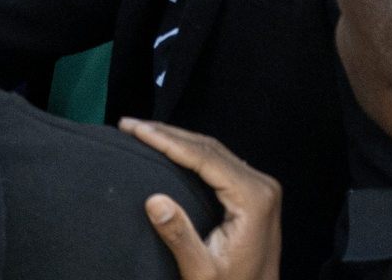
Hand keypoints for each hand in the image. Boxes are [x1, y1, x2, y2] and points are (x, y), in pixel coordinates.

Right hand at [121, 119, 281, 279]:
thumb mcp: (202, 272)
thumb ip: (180, 237)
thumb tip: (154, 200)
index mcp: (253, 200)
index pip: (204, 156)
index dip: (166, 140)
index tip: (134, 130)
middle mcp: (262, 187)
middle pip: (208, 147)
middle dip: (166, 133)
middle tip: (129, 126)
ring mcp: (261, 188)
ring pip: (213, 150)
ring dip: (177, 139)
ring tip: (142, 132)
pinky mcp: (255, 192)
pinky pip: (219, 161)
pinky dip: (191, 151)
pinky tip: (169, 148)